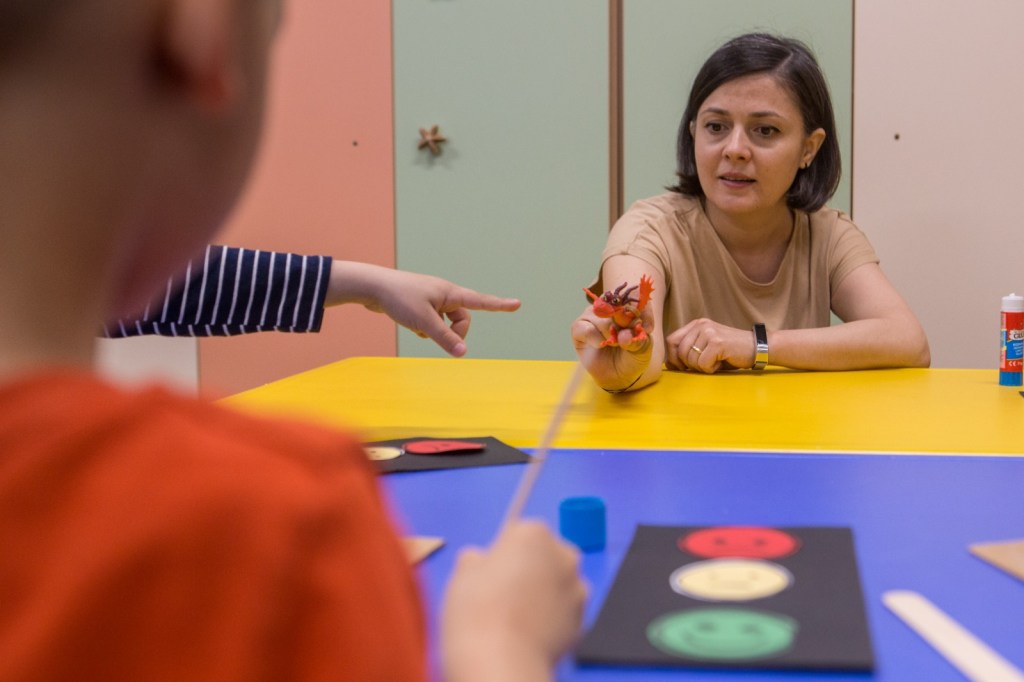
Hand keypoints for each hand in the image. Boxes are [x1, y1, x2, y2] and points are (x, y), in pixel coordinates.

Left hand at [328, 262, 519, 356]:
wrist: (372, 287)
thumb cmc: (399, 299)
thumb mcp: (424, 322)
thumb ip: (445, 338)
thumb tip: (463, 353)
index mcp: (450, 292)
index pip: (481, 301)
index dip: (499, 305)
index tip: (517, 304)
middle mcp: (444, 294)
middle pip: (461, 319)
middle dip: (452, 331)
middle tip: (432, 333)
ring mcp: (432, 299)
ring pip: (444, 323)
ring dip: (434, 330)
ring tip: (415, 323)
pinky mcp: (420, 304)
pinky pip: (431, 322)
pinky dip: (423, 327)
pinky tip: (408, 321)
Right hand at [441, 520, 586, 681]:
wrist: (500, 660)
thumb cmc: (477, 610)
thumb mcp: (463, 572)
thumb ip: (477, 559)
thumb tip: (480, 562)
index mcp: (534, 533)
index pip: (522, 532)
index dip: (505, 552)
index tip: (492, 571)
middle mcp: (563, 555)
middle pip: (547, 554)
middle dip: (532, 568)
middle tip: (505, 593)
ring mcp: (578, 588)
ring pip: (559, 583)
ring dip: (545, 593)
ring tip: (517, 616)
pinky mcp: (583, 620)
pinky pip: (565, 611)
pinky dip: (553, 618)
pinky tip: (530, 632)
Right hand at [571, 304, 653, 389]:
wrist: (620, 374)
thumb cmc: (633, 356)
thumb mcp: (643, 348)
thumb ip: (638, 340)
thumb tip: (623, 336)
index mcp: (627, 303)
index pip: (634, 296)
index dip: (641, 311)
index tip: (647, 328)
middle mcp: (608, 305)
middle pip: (616, 307)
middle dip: (625, 327)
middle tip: (627, 341)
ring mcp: (592, 314)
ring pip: (602, 318)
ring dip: (611, 336)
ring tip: (614, 345)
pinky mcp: (579, 327)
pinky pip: (587, 329)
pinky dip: (597, 340)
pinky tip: (601, 346)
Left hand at [664, 318, 753, 372]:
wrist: (758, 347)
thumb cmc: (730, 352)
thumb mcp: (706, 348)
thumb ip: (688, 352)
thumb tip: (668, 365)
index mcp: (696, 324)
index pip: (671, 340)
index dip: (673, 357)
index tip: (682, 367)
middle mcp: (701, 325)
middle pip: (679, 352)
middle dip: (689, 365)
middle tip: (705, 365)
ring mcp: (709, 332)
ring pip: (691, 359)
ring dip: (702, 368)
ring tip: (715, 362)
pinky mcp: (717, 342)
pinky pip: (703, 364)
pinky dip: (711, 369)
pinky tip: (721, 363)